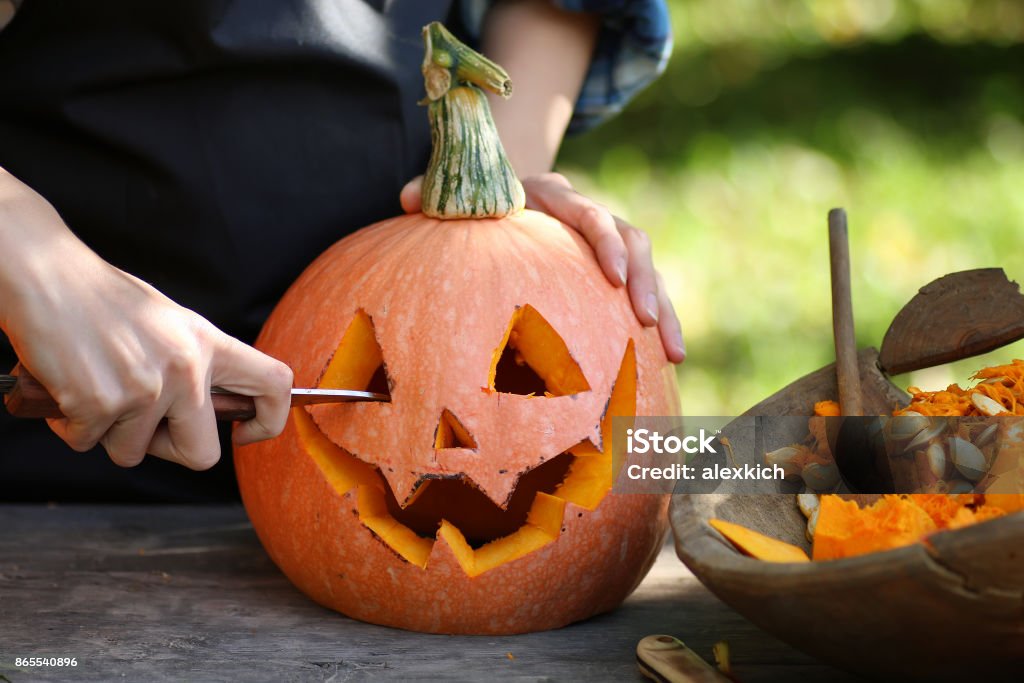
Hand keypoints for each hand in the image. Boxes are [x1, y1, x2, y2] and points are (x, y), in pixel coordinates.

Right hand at [0, 171, 292, 468]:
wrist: (44, 274)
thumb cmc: (100, 301)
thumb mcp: (167, 324)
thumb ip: (193, 365)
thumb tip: (208, 413)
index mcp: (207, 343)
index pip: (275, 384)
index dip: (269, 420)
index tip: (243, 432)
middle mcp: (186, 368)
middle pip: (202, 454)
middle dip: (168, 450)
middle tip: (141, 426)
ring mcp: (145, 388)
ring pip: (133, 452)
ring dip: (108, 433)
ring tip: (93, 387)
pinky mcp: (100, 403)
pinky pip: (87, 442)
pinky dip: (70, 425)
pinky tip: (65, 387)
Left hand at [401, 173, 684, 362]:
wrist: (503, 193)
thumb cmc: (475, 202)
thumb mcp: (456, 194)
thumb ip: (435, 195)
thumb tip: (406, 199)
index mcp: (553, 194)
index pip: (587, 213)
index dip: (604, 242)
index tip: (613, 276)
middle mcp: (586, 214)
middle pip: (629, 239)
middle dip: (643, 281)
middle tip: (646, 320)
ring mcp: (604, 243)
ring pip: (647, 269)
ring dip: (663, 308)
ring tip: (673, 353)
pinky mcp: (612, 269)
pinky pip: (643, 293)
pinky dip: (659, 323)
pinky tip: (667, 364)